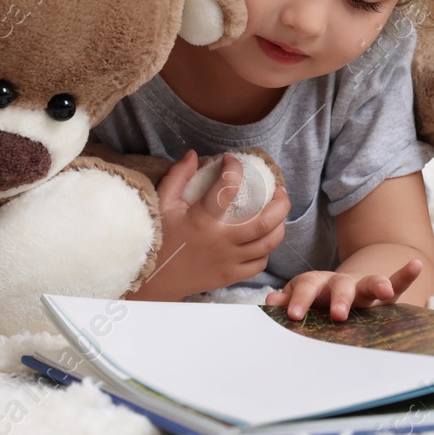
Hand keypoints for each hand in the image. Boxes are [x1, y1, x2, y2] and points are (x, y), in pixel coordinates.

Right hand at [133, 150, 288, 300]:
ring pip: (268, 243)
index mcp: (203, 219)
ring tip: (277, 212)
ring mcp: (228, 261)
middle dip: (281, 203)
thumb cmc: (158, 239)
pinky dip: (266, 249)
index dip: (235, 167)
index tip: (231, 161)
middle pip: (265, 222)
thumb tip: (193, 154)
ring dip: (279, 225)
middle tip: (279, 189)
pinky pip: (259, 263)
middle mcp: (221, 241)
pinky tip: (262, 238)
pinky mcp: (230, 276)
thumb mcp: (162, 204)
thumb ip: (178, 177)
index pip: (229, 186)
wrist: (152, 280)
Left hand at [264, 258, 423, 321]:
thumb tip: (271, 299)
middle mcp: (340, 284)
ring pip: (368, 283)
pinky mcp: (383, 293)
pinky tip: (415, 265)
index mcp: (318, 286)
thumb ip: (288, 299)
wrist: (342, 292)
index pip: (308, 287)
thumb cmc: (317, 300)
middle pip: (339, 286)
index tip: (294, 315)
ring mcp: (362, 287)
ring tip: (385, 290)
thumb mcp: (301, 299)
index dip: (299, 300)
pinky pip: (398, 282)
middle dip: (338, 299)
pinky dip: (406, 275)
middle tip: (338, 314)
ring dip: (377, 284)